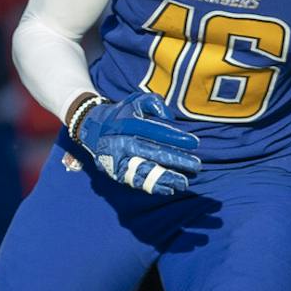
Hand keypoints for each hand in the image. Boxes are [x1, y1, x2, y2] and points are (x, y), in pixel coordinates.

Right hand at [72, 91, 200, 195]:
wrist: (94, 129)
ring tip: (185, 182)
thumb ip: (153, 102)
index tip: (194, 143)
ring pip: (144, 170)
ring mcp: (118, 159)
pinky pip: (135, 181)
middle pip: (152, 152)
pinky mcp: (116, 172)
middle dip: (176, 160)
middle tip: (197, 166)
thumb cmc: (122, 114)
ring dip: (166, 177)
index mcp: (126, 123)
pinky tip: (169, 189)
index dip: (174, 137)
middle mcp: (121, 142)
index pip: (154, 131)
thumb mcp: (135, 100)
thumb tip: (169, 118)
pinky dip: (152, 186)